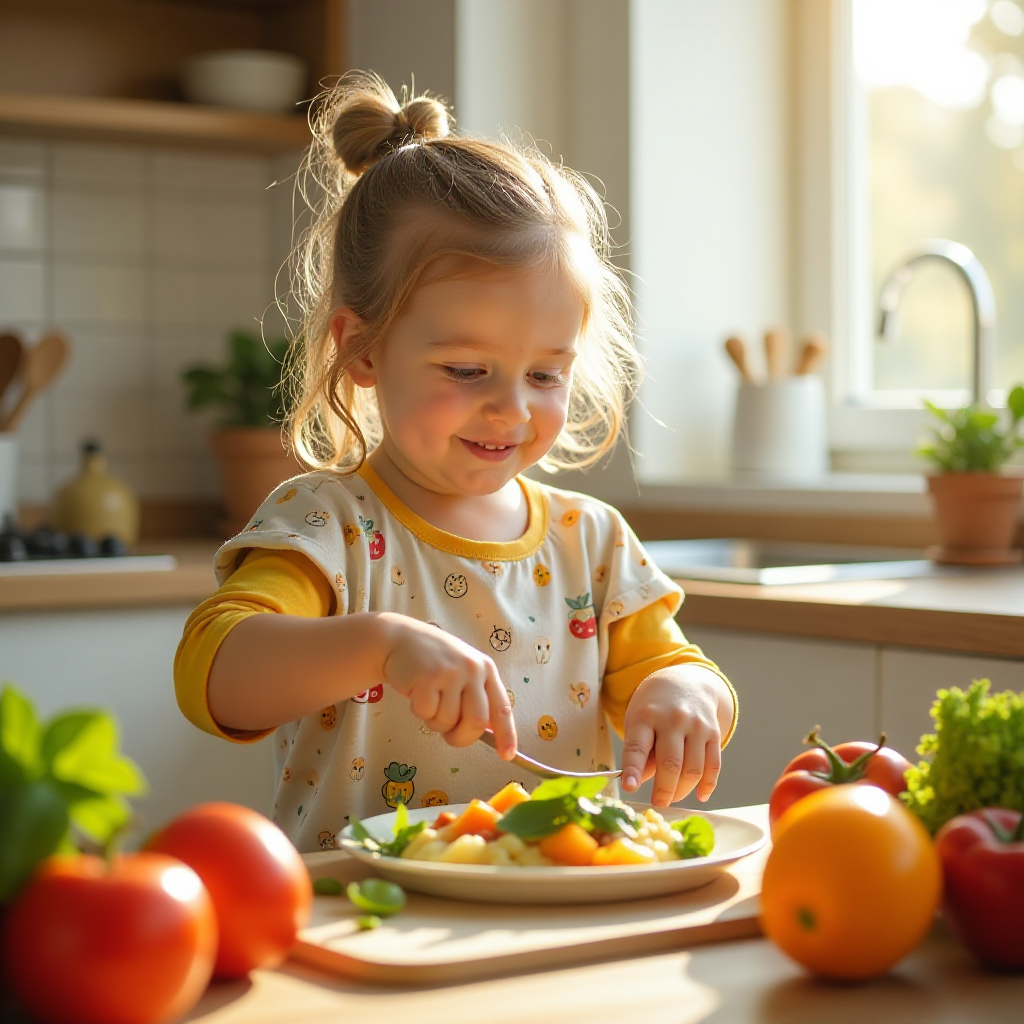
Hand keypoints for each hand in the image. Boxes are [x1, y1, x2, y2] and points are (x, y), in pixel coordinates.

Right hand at [379, 613, 516, 758]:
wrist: (402, 639)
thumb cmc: (435, 662)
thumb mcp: (463, 672)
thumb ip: (476, 697)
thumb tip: (489, 732)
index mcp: (486, 669)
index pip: (501, 708)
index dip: (506, 734)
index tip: (507, 755)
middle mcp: (472, 670)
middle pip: (476, 722)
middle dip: (462, 738)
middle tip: (450, 736)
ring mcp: (450, 673)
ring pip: (448, 721)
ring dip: (436, 722)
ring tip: (430, 700)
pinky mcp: (427, 678)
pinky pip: (427, 713)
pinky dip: (420, 712)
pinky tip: (417, 693)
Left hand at [619, 667, 729, 805]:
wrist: (685, 681)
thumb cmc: (654, 708)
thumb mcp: (637, 721)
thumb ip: (641, 752)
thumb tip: (642, 782)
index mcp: (646, 716)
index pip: (638, 746)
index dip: (633, 769)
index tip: (629, 787)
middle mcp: (673, 719)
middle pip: (671, 763)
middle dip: (664, 790)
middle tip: (658, 803)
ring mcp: (696, 726)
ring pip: (693, 769)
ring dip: (683, 791)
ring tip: (672, 798)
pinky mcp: (714, 733)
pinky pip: (713, 765)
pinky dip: (707, 785)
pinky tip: (700, 796)